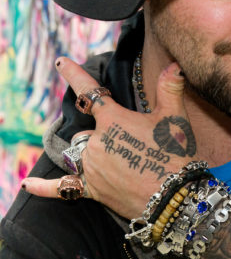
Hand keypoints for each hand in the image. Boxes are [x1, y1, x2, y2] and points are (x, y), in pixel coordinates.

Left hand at [22, 57, 196, 219]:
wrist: (174, 196)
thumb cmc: (175, 154)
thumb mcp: (175, 117)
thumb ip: (171, 87)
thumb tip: (175, 64)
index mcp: (113, 119)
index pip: (90, 91)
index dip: (74, 74)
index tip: (60, 62)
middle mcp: (97, 141)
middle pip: (87, 129)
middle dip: (104, 132)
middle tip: (133, 142)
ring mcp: (92, 166)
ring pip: (79, 152)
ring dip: (90, 152)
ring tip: (115, 160)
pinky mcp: (92, 189)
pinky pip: (62, 188)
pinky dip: (42, 188)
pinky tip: (27, 185)